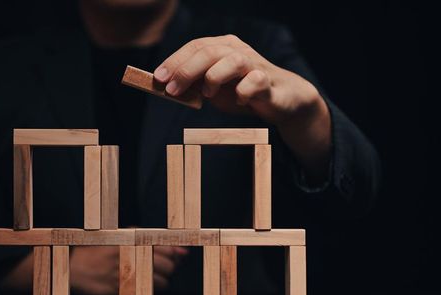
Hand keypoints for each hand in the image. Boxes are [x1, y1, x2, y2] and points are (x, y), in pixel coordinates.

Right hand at [69, 246, 187, 294]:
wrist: (74, 268)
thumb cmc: (100, 251)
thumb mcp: (122, 237)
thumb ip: (150, 240)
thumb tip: (183, 252)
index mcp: (130, 241)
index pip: (165, 247)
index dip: (175, 253)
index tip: (178, 254)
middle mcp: (129, 257)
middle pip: (167, 265)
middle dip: (169, 267)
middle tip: (160, 266)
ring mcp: (126, 275)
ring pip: (161, 282)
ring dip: (160, 281)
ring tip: (149, 276)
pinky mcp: (122, 291)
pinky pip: (148, 294)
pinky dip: (150, 291)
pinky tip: (142, 286)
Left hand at [154, 35, 332, 180]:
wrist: (281, 100)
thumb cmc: (243, 92)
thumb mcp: (213, 89)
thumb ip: (194, 86)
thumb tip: (167, 88)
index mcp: (223, 47)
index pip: (195, 46)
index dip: (175, 61)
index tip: (159, 77)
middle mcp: (238, 50)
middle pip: (209, 51)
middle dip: (186, 70)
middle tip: (172, 90)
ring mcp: (255, 64)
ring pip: (232, 60)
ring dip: (214, 77)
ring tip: (207, 94)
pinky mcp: (269, 81)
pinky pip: (255, 82)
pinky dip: (243, 92)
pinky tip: (239, 102)